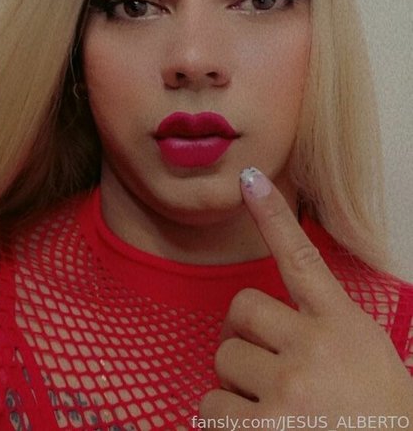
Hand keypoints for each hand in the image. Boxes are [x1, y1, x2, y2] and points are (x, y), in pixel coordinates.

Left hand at [199, 167, 412, 424]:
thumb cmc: (375, 412)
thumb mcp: (362, 350)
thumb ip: (320, 323)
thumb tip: (261, 316)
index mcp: (339, 323)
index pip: (301, 256)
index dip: (273, 214)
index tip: (250, 180)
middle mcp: (311, 347)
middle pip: (240, 312)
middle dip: (245, 338)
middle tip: (270, 368)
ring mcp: (286, 388)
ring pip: (222, 361)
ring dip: (236, 385)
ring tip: (274, 409)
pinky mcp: (261, 429)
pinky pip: (210, 408)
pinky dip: (224, 421)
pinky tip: (259, 429)